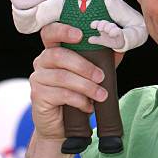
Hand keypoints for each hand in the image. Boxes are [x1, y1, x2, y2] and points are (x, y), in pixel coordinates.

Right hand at [29, 23, 123, 139]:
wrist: (61, 127)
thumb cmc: (77, 96)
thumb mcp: (91, 76)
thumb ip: (103, 60)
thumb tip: (119, 47)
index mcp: (54, 50)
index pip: (51, 32)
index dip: (63, 30)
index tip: (80, 34)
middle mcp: (42, 61)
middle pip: (59, 55)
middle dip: (84, 66)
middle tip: (101, 77)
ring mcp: (38, 78)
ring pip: (62, 77)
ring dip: (86, 86)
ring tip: (101, 95)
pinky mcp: (38, 95)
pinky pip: (61, 94)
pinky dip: (79, 100)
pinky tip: (88, 107)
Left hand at [89, 20, 124, 49]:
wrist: (120, 42)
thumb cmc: (110, 40)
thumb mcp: (102, 40)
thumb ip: (96, 40)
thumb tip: (89, 40)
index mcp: (103, 27)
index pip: (97, 23)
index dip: (95, 24)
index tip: (92, 27)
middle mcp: (108, 27)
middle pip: (104, 23)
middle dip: (102, 25)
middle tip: (100, 29)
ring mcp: (114, 29)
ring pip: (111, 26)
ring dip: (108, 27)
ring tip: (106, 31)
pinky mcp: (120, 33)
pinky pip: (117, 31)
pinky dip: (114, 32)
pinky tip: (111, 34)